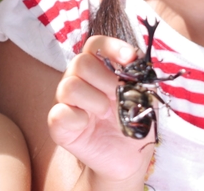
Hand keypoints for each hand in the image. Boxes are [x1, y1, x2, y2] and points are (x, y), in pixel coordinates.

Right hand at [48, 35, 153, 187]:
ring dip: (94, 100)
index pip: (96, 45)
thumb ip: (140, 76)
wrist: (129, 157)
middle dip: (106, 79)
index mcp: (99, 68)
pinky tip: (88, 124)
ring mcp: (66, 101)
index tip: (130, 58)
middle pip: (80, 62)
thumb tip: (136, 60)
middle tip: (119, 97)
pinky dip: (77, 118)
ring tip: (106, 113)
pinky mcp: (59, 125)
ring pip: (69, 86)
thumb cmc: (133, 122)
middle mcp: (78, 79)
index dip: (111, 47)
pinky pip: (59, 113)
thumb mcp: (144, 96)